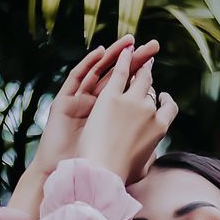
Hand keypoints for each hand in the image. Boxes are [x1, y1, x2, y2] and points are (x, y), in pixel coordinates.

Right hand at [31, 36, 159, 176]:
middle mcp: (95, 105)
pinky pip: (77, 78)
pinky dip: (88, 64)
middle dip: (136, 60)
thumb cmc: (97, 174)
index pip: (130, 89)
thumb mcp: (124, 158)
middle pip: (119, 76)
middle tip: (153, 46)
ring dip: (114, 54)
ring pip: (98, 72)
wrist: (70, 179)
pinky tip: (102, 52)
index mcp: (111, 115)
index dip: (143, 74)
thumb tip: (156, 149)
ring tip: (130, 41)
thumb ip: (139, 149)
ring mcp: (79, 101)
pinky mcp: (63, 103)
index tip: (155, 59)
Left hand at [77, 49, 178, 184]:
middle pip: (152, 89)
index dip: (164, 100)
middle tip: (147, 67)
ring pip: (139, 77)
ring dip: (139, 65)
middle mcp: (150, 111)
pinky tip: (124, 50)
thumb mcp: (142, 169)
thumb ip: (149, 157)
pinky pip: (120, 71)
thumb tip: (152, 154)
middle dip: (149, 76)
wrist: (103, 171)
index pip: (168, 108)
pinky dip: (123, 59)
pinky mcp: (111, 96)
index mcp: (160, 128)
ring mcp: (131, 101)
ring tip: (137, 56)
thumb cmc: (120, 176)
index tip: (161, 97)